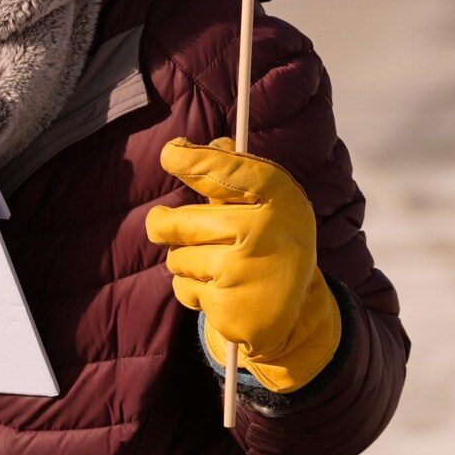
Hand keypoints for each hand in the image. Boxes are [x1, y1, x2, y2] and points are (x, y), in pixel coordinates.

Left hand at [147, 138, 340, 393]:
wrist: (294, 313)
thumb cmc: (272, 244)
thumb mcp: (268, 207)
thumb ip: (238, 176)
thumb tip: (217, 142)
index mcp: (277, 199)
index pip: (228, 170)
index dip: (195, 161)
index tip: (170, 154)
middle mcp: (262, 231)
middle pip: (177, 223)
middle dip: (162, 225)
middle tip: (160, 223)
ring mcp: (243, 270)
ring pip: (176, 259)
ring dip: (185, 262)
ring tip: (218, 267)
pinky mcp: (226, 305)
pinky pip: (183, 289)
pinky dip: (192, 290)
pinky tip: (221, 292)